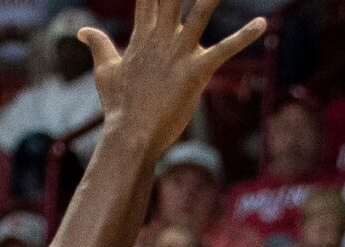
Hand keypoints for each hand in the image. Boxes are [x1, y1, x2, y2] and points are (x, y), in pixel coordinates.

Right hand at [82, 0, 266, 161]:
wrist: (131, 135)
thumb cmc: (118, 107)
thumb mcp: (105, 71)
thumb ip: (98, 45)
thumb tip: (82, 30)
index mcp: (143, 37)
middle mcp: (161, 38)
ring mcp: (179, 53)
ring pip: (200, 12)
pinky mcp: (196, 71)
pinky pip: (224, 50)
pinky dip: (244, 37)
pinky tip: (262, 24)